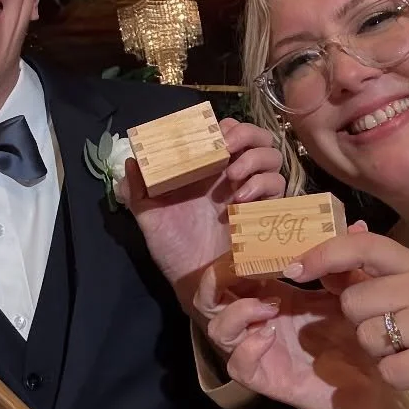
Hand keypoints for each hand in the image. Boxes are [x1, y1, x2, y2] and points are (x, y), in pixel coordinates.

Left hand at [123, 116, 285, 309]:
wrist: (193, 282)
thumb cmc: (171, 247)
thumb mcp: (148, 216)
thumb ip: (137, 189)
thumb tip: (131, 160)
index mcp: (207, 168)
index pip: (227, 131)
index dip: (225, 126)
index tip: (213, 133)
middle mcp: (232, 175)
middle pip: (257, 138)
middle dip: (246, 135)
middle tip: (228, 148)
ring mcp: (250, 192)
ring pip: (272, 157)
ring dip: (254, 159)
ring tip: (232, 176)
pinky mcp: (264, 212)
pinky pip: (277, 186)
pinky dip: (262, 185)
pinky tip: (240, 200)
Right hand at [193, 252, 395, 408]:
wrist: (375, 383)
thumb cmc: (358, 336)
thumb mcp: (351, 294)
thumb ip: (348, 262)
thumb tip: (357, 225)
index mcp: (271, 295)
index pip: (234, 270)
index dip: (233, 254)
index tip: (252, 240)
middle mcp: (257, 320)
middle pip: (211, 296)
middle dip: (218, 277)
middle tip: (243, 267)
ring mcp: (257, 350)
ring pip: (216, 329)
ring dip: (235, 312)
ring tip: (268, 307)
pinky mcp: (265, 379)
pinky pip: (237, 365)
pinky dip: (247, 347)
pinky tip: (270, 335)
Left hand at [286, 232, 408, 398]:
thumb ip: (373, 274)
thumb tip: (330, 254)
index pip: (363, 245)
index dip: (324, 254)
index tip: (294, 269)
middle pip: (353, 302)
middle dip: (360, 322)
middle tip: (393, 330)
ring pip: (367, 337)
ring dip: (379, 351)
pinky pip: (388, 369)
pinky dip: (396, 376)